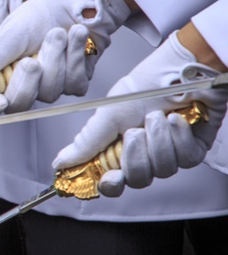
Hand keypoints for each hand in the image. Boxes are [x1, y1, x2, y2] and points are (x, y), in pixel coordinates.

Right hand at [0, 0, 131, 110]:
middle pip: (18, 103)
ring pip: (49, 92)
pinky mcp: (72, 81)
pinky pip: (74, 85)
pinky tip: (74, 34)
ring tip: (56, 32)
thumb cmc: (32, 13)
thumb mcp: (7, 33)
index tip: (1, 100)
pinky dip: (75, 58)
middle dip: (26, 80)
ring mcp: (45, 85)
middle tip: (31, 61)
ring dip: (54, 58)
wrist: (72, 0)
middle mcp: (18, 84)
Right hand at [52, 32, 227, 195]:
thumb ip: (86, 143)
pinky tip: (175, 119)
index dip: (110, 184)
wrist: (181, 70)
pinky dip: (178, 137)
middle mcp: (144, 153)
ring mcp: (170, 152)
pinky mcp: (194, 148)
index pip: (112, 181)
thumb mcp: (108, 114)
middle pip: (137, 180)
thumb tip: (60, 162)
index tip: (111, 177)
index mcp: (119, 148)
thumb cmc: (146, 84)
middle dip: (136, 156)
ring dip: (158, 140)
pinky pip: (185, 159)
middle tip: (134, 132)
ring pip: (162, 169)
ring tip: (156, 116)